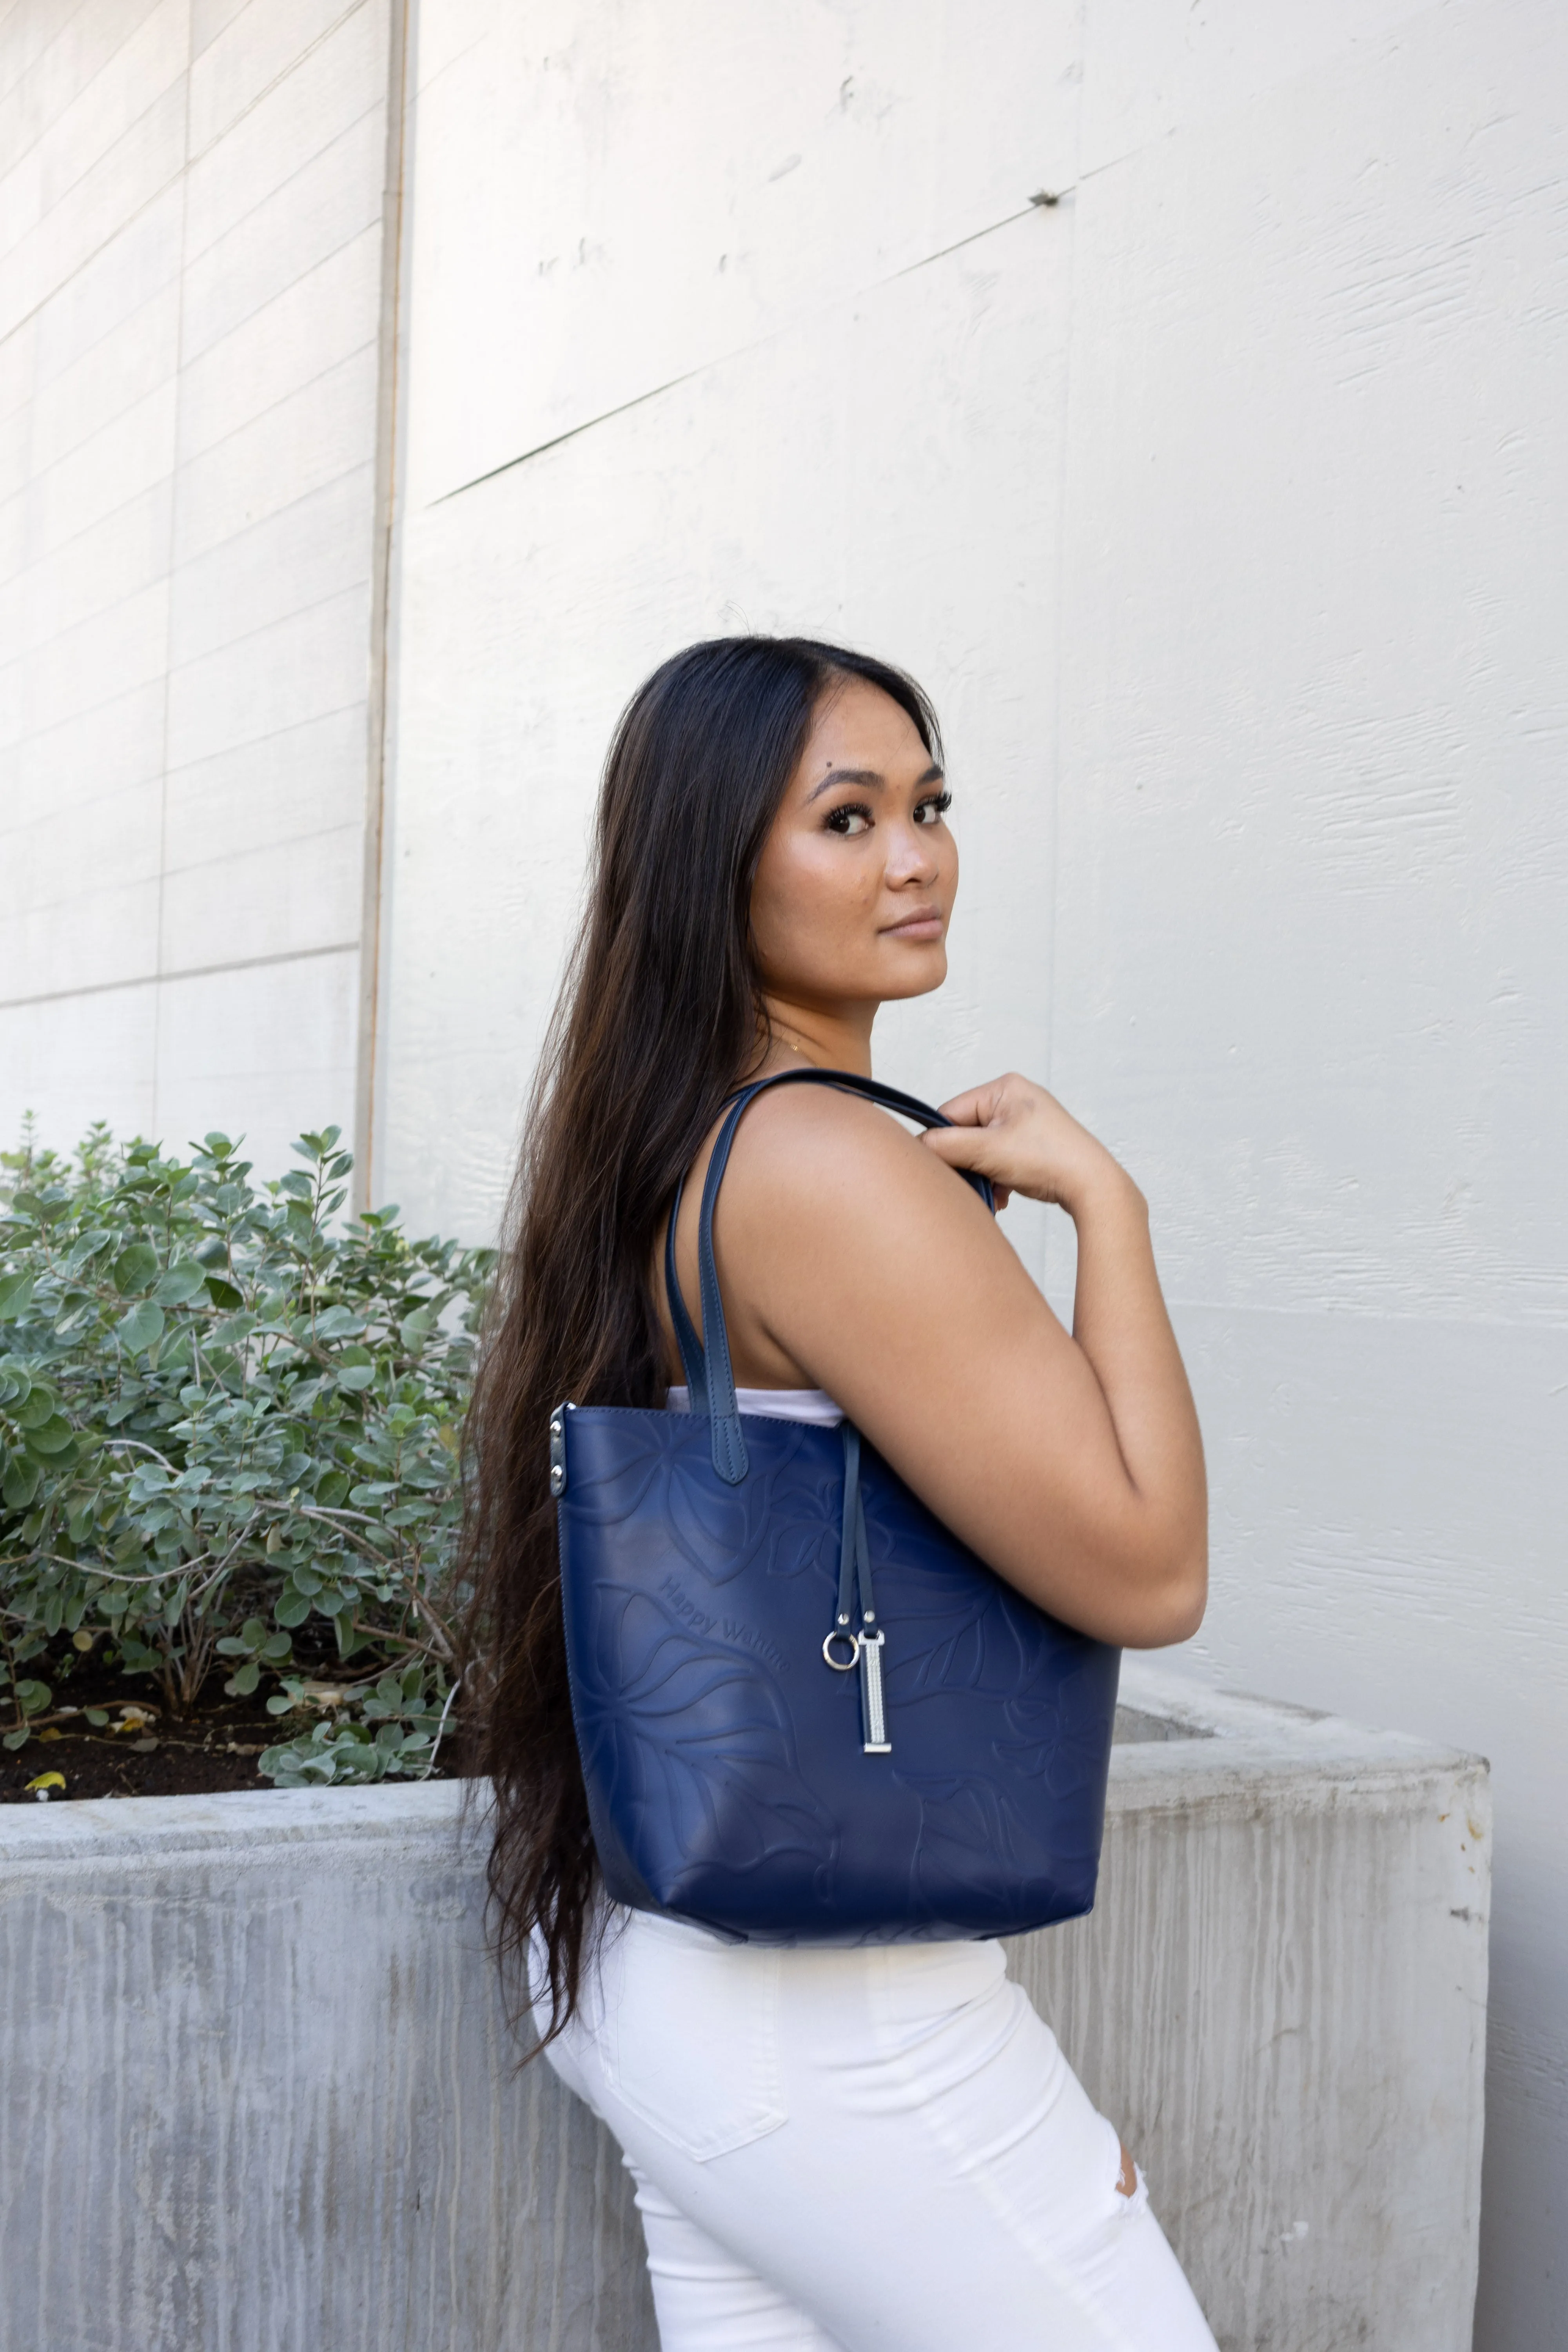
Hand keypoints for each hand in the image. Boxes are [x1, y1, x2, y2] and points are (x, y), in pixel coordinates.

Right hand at [919, 1073, 1135, 1217]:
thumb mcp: (987, 1150)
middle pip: (966, 1132)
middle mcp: (1015, 1099)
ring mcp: (1026, 1122)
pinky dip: (997, 1179)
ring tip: (993, 1193)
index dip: (941, 1142)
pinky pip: (1000, 1159)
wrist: (1094, 1186)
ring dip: (981, 1175)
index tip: (940, 1168)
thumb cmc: (1049, 1159)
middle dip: (966, 1163)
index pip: (951, 1112)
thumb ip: (945, 1145)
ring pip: (982, 1150)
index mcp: (1004, 1088)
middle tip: (971, 1184)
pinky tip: (1004, 1195)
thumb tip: (915, 1146)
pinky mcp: (1034, 1144)